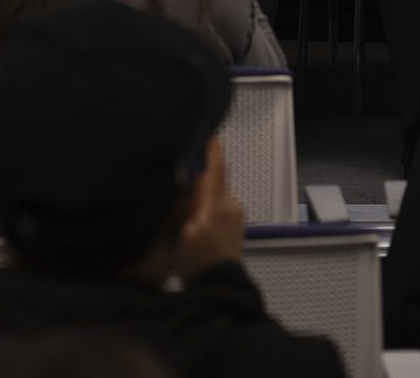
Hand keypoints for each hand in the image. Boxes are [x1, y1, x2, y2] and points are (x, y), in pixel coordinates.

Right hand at [172, 139, 244, 279]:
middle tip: (182, 183)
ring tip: (187, 209)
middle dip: (201, 177)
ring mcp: (237, 214)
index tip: (210, 133)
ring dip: (205, 194)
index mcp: (216, 206)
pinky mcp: (237, 222)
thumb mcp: (181, 234)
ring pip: (217, 193)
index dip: (212, 151)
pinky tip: (198, 220)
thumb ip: (186, 205)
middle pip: (215, 181)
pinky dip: (210, 205)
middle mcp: (231, 206)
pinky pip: (221, 205)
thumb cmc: (196, 263)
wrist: (219, 286)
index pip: (215, 171)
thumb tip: (193, 179)